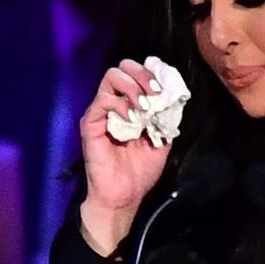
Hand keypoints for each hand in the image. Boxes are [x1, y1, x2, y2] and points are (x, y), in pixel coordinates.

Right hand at [79, 60, 171, 253]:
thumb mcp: (162, 142)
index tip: (164, 88)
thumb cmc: (140, 172)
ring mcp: (101, 112)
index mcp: (130, 106)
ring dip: (133, 87)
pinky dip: (120, 104)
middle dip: (142, 74)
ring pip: (111, 76)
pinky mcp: (90, 123)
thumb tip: (174, 98)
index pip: (136, 74)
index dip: (151, 74)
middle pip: (122, 67)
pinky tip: (132, 120)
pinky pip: (102, 100)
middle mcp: (114, 104)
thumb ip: (165, 119)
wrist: (124, 196)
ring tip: (143, 107)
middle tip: (154, 92)